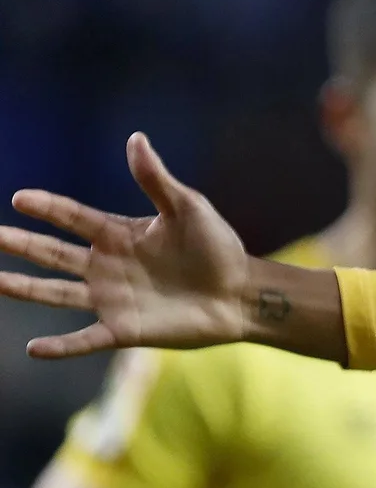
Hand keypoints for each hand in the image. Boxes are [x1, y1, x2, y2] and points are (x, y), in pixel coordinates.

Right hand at [0, 133, 251, 358]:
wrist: (242, 293)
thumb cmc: (218, 247)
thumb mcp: (188, 208)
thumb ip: (156, 179)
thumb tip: (135, 138)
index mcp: (120, 234)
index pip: (73, 217)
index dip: (47, 208)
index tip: (20, 198)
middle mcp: (107, 266)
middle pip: (54, 254)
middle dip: (22, 244)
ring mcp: (112, 299)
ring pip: (57, 293)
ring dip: (25, 289)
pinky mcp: (125, 329)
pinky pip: (85, 339)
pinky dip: (60, 346)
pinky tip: (33, 349)